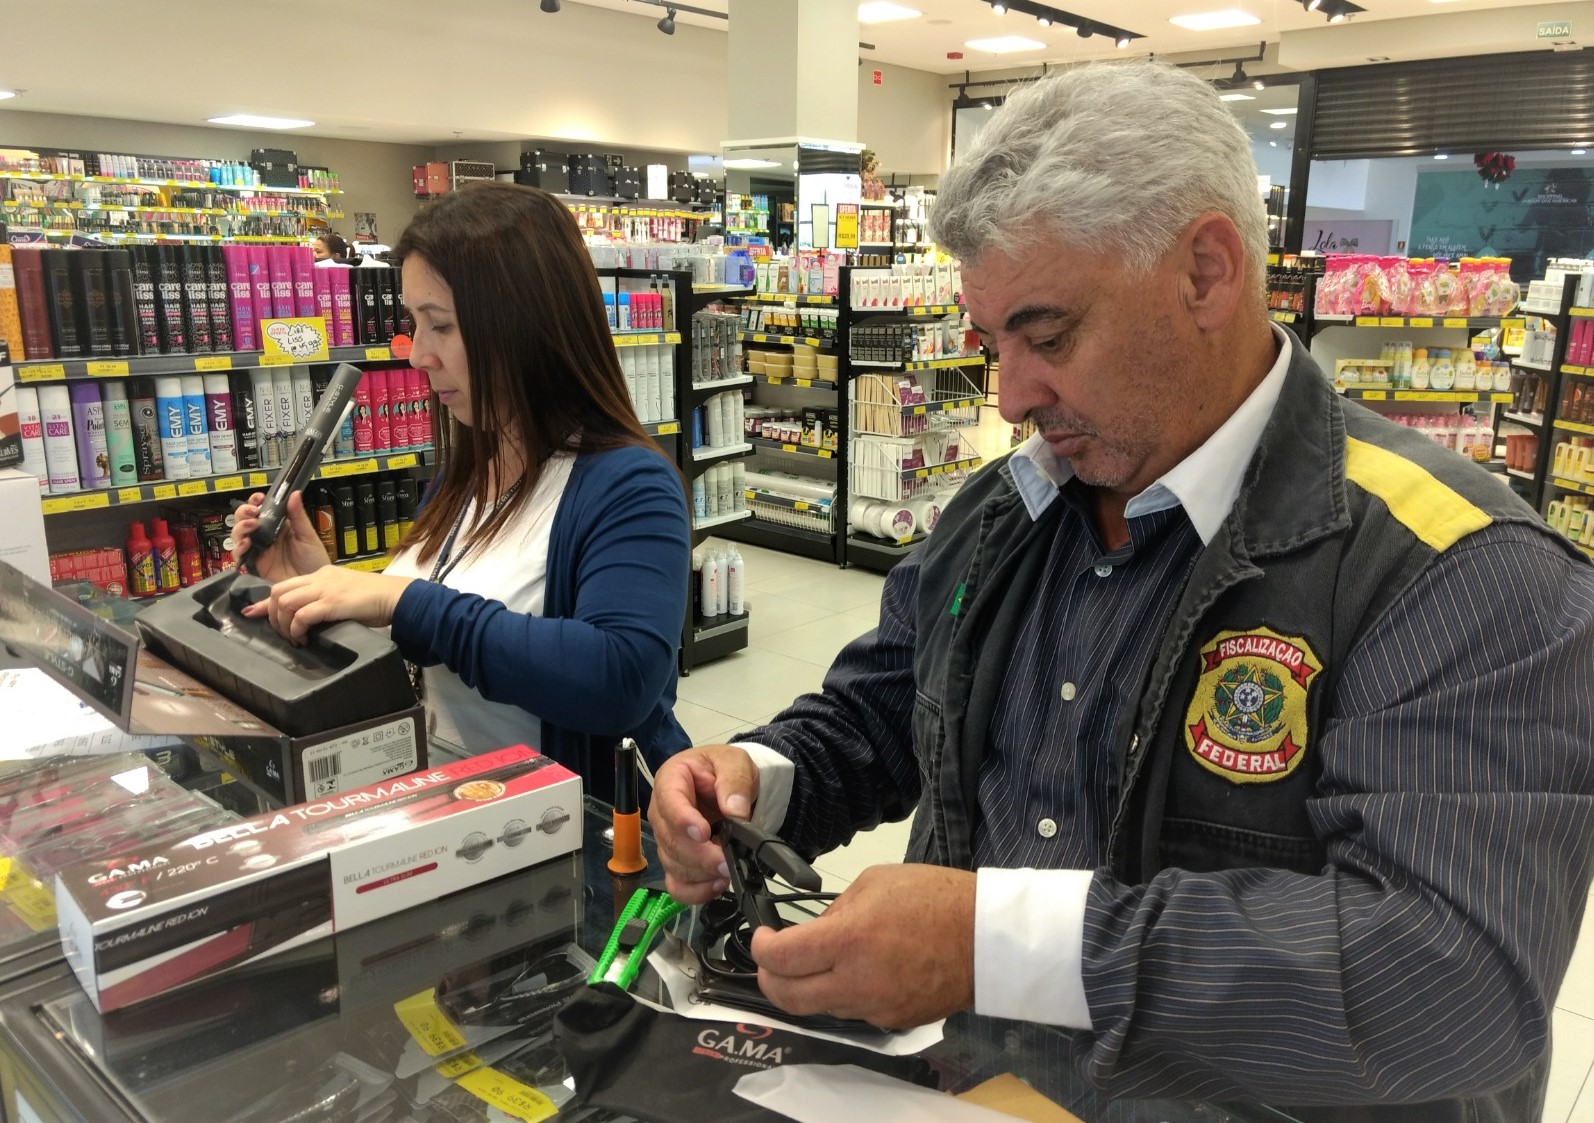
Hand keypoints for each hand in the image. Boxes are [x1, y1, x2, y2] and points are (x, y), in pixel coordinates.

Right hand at [231, 491, 329, 581]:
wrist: (314, 588)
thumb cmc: (314, 561)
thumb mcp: (308, 536)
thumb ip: (298, 516)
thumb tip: (294, 493)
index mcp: (278, 525)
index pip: (260, 509)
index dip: (255, 501)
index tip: (259, 498)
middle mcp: (264, 536)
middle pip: (243, 520)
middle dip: (244, 512)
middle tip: (254, 512)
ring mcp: (258, 550)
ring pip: (238, 535)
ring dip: (240, 527)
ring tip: (252, 525)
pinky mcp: (254, 565)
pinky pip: (239, 555)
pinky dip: (239, 547)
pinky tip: (247, 543)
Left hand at [241, 566, 415, 644]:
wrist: (396, 596)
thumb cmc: (376, 599)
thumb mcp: (346, 595)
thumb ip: (327, 600)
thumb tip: (311, 620)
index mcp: (322, 575)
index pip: (285, 585)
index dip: (266, 601)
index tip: (253, 613)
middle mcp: (320, 578)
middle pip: (278, 591)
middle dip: (273, 615)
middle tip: (282, 633)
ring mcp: (326, 589)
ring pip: (285, 602)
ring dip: (283, 624)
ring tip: (294, 638)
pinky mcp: (333, 602)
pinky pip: (302, 616)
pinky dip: (297, 629)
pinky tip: (304, 638)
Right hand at [648, 745, 758, 903]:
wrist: (731, 786)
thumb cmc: (725, 769)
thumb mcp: (735, 763)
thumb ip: (734, 782)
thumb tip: (734, 809)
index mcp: (671, 780)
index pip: (669, 801)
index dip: (683, 820)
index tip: (703, 833)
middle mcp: (662, 811)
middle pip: (670, 839)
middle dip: (699, 855)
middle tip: (726, 862)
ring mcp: (667, 839)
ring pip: (673, 864)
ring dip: (701, 874)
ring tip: (727, 871)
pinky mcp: (677, 861)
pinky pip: (677, 884)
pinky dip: (695, 891)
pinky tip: (716, 885)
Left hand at [750, 864, 974, 1029]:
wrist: (987, 937)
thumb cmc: (934, 898)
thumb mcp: (875, 883)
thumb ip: (836, 911)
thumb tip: (815, 933)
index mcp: (848, 941)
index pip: (780, 959)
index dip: (761, 948)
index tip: (764, 936)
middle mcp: (855, 983)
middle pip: (787, 998)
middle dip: (768, 978)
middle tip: (771, 960)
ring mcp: (874, 1008)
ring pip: (818, 1008)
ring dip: (807, 986)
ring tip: (818, 961)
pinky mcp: (892, 1021)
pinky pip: (852, 1011)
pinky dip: (843, 993)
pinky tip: (857, 971)